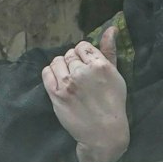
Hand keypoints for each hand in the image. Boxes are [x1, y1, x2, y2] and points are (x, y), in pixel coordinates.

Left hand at [42, 40, 128, 161]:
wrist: (103, 133)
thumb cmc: (113, 103)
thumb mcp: (116, 75)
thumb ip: (110, 51)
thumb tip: (111, 28)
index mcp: (100, 65)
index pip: (82, 46)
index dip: (83, 54)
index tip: (86, 65)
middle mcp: (83, 72)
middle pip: (69, 54)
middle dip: (72, 62)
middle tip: (78, 76)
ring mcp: (68, 83)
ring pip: (56, 61)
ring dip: (61, 67)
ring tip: (69, 79)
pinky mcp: (56, 94)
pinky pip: (46, 73)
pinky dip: (50, 74)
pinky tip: (59, 82)